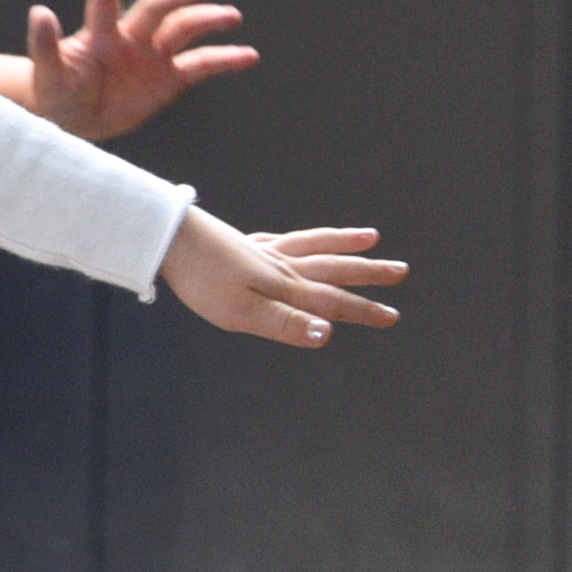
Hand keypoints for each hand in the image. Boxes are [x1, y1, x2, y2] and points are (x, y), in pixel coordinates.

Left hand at [24, 0, 254, 141]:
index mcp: (98, 33)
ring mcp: (153, 55)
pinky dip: (224, 59)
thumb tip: (39, 12)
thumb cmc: (56, 92)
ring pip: (183, 30)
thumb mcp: (46, 74)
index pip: (105, 2)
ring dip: (206, 21)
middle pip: (156, 10)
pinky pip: (201, 65)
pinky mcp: (169, 78)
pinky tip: (248, 55)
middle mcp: (130, 37)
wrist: (74, 119)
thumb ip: (44, 45)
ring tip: (230, 16)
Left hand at [163, 215, 404, 348]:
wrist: (170, 239)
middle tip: (400, 271)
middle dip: (368, 273)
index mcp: (285, 287)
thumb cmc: (202, 280)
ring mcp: (264, 251)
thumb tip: (327, 334)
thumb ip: (285, 324)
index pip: (333, 302)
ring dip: (345, 244)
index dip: (364, 311)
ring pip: (316, 246)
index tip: (393, 317)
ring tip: (371, 237)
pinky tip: (306, 240)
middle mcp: (282, 266)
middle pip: (333, 269)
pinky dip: (307, 237)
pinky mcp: (245, 244)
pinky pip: (288, 239)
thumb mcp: (241, 312)